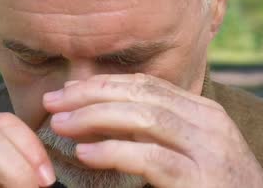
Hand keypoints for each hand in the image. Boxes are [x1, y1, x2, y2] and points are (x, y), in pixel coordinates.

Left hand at [43, 73, 262, 187]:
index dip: (105, 84)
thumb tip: (109, 125)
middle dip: (92, 94)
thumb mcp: (192, 154)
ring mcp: (208, 149)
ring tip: (60, 123)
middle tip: (53, 101)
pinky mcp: (201, 180)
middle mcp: (208, 122)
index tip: (70, 90)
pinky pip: (151, 158)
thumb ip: (159, 135)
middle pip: (142, 94)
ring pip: (145, 117)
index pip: (148, 85)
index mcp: (204, 112)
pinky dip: (114, 153)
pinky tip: (85, 153)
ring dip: (95, 117)